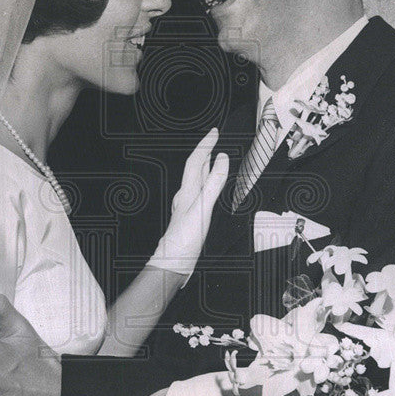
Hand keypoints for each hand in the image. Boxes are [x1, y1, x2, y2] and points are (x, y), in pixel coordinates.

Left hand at [147, 128, 228, 280]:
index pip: (196, 161)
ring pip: (197, 180)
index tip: (214, 132)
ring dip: (205, 166)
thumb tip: (222, 159)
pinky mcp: (190, 217)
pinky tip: (208, 188)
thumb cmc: (185, 239)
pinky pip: (200, 193)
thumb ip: (213, 184)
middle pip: (195, 168)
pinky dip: (206, 183)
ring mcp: (187, 207)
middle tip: (214, 139)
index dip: (205, 145)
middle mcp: (185, 196)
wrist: (173, 263)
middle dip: (205, 151)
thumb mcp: (202, 209)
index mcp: (187, 191)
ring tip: (213, 157)